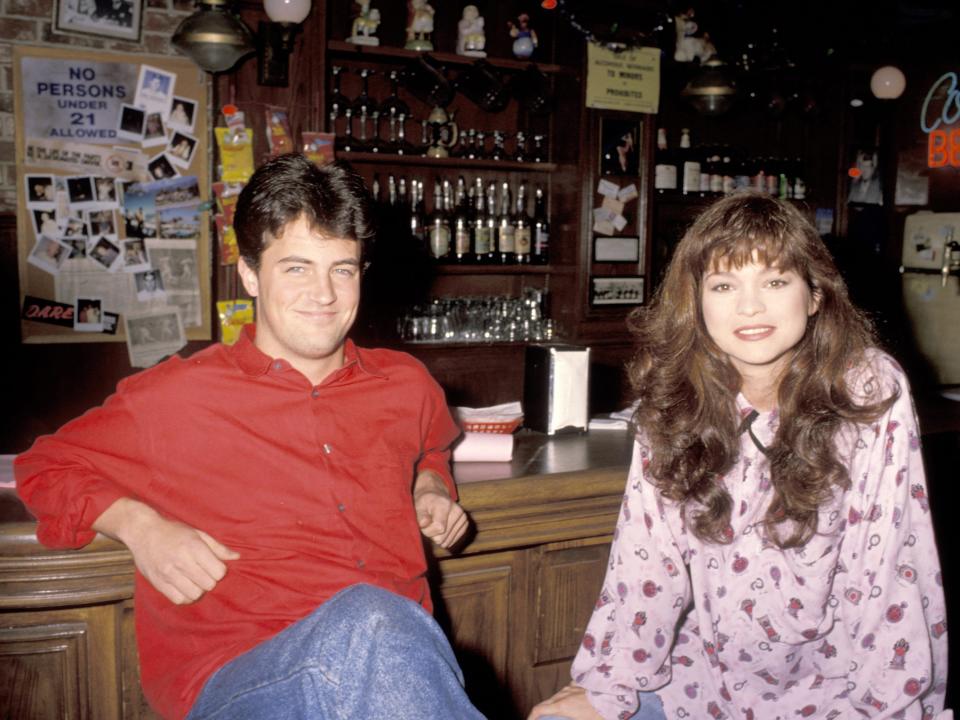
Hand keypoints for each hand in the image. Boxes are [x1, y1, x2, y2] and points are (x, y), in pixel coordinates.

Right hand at [97, 498, 239, 604]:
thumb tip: (237, 557)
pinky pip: (178, 599)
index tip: (214, 565)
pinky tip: (185, 586)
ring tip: (195, 580)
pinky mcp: (158, 582)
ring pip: (194, 594)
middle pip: (208, 585)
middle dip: (210, 580)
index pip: (219, 572)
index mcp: (194, 547)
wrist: (143, 531)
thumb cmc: (174, 531)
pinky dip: (185, 596)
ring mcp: (168, 573)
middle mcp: (181, 561)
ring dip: (198, 589)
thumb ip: (218, 547)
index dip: (220, 571)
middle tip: (204, 573)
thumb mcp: (198, 533)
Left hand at [413, 471, 467, 548]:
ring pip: (447, 541)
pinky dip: (444, 538)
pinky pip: (452, 541)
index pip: (439, 528)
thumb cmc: (425, 503)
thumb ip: (420, 516)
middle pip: (443, 537)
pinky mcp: (465, 524)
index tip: (422, 525)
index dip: (427, 531)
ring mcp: (463, 518)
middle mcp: (457, 511)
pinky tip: (441, 530)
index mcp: (445, 505)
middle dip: (432, 535)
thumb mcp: (418, 506)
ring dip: (438, 537)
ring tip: (435, 525)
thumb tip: (423, 524)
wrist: (435, 496)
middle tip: (429, 524)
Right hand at [527, 684, 602, 719]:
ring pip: (557, 695)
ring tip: (557, 713)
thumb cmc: (599, 714)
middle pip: (546, 702)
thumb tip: (563, 719)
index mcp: (562, 706)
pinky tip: (571, 700)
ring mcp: (572, 687)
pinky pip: (569, 689)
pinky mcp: (581, 684)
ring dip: (554, 704)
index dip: (531, 717)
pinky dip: (566, 696)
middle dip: (540, 712)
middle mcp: (564, 694)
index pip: (539, 709)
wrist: (614, 698)